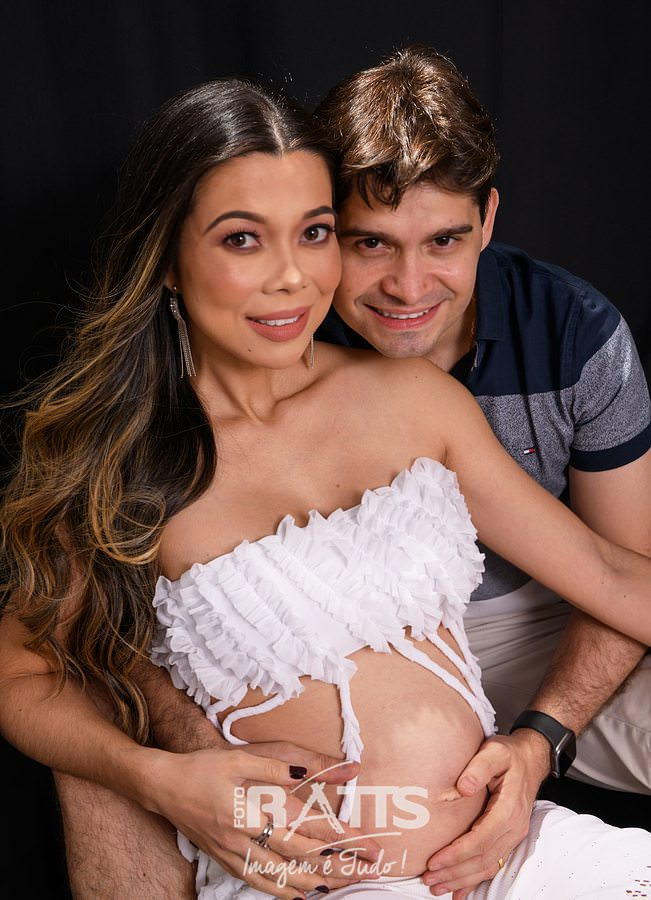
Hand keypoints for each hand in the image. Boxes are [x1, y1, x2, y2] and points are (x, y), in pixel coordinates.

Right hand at [141, 745, 380, 898]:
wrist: (163, 786)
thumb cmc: (201, 769)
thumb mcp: (239, 759)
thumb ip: (275, 768)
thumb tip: (305, 773)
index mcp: (251, 813)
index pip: (305, 832)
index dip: (340, 841)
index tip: (368, 844)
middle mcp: (243, 840)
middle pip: (298, 860)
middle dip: (337, 866)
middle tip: (368, 869)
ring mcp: (232, 854)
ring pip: (279, 879)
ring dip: (313, 884)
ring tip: (341, 885)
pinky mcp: (224, 859)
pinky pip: (258, 882)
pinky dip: (281, 892)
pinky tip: (298, 894)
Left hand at [422, 731, 549, 898]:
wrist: (529, 759)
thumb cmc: (509, 755)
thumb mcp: (494, 752)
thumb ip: (479, 767)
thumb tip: (464, 787)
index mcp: (509, 809)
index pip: (480, 839)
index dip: (457, 853)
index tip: (434, 860)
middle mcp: (514, 828)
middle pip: (483, 859)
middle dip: (455, 873)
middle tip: (429, 880)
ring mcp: (513, 836)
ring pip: (488, 866)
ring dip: (462, 880)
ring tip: (438, 887)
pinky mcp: (509, 838)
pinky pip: (493, 864)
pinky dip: (476, 880)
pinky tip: (460, 891)